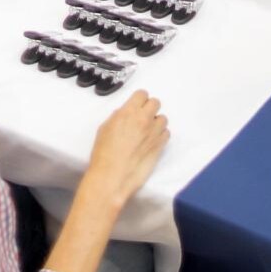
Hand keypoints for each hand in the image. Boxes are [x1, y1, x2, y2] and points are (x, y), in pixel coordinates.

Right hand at [77, 91, 169, 207]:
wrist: (112, 176)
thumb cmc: (104, 154)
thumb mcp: (104, 128)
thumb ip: (118, 117)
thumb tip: (126, 114)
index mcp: (128, 112)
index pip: (142, 94)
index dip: (139, 100)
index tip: (137, 106)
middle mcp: (144, 119)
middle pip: (155, 102)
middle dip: (149, 108)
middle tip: (142, 117)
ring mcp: (154, 133)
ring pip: (163, 118)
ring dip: (156, 122)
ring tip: (147, 132)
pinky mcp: (160, 146)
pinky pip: (166, 133)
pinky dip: (160, 135)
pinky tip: (151, 142)